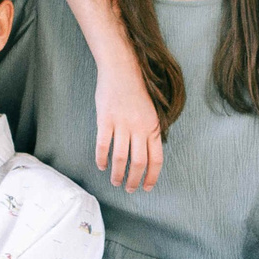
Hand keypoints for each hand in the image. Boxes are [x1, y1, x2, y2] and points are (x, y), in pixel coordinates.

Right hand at [94, 67, 164, 191]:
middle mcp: (139, 128)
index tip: (147, 187)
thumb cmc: (137, 91)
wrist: (122, 69)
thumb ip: (150, 132)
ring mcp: (122, 124)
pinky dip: (102, 159)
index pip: (156, 159)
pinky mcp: (105, 120)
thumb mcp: (151, 112)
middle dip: (134, 180)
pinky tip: (102, 166)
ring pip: (121, 158)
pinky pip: (103, 145)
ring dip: (118, 174)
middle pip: (138, 162)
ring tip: (115, 182)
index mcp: (153, 127)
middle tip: (129, 189)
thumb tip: (148, 155)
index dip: (152, 176)